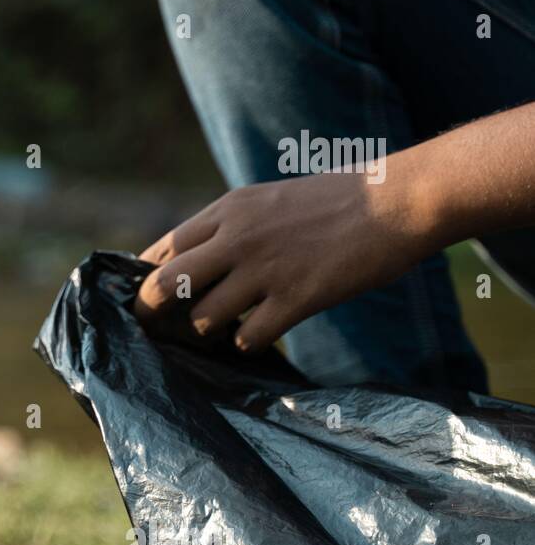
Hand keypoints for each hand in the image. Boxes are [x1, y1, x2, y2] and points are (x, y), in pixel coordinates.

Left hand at [135, 167, 437, 351]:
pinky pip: (248, 338)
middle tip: (161, 330)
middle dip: (155, 313)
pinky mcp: (296, 298)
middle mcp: (237, 238)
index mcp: (228, 210)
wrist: (397, 202)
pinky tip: (262, 333)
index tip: (149, 299)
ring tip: (228, 326)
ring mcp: (265, 270)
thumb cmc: (335, 201)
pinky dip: (248, 343)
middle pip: (165, 287)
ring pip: (204, 319)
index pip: (161, 251)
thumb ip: (229, 228)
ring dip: (210, 331)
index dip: (147, 281)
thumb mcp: (268, 200)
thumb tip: (191, 264)